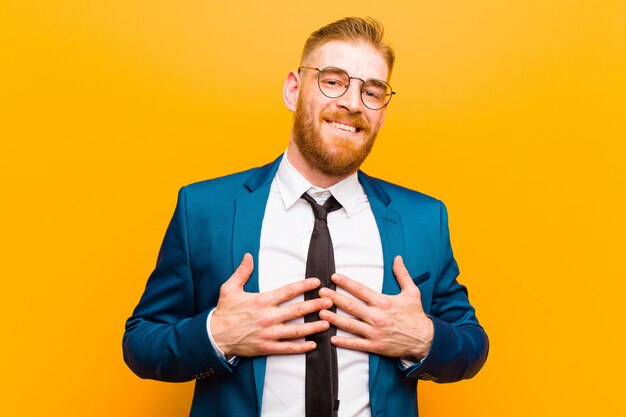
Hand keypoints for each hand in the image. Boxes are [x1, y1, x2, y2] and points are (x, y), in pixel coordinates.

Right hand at [210, 253, 332, 356]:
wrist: (214, 336)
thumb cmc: (224, 312)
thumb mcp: (229, 288)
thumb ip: (242, 272)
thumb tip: (248, 256)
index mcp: (262, 301)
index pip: (288, 291)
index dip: (304, 286)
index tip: (317, 282)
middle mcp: (268, 317)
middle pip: (297, 310)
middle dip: (315, 305)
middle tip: (330, 301)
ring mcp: (269, 333)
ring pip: (296, 330)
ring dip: (313, 326)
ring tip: (327, 322)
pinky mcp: (267, 347)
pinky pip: (288, 348)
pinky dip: (301, 347)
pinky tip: (313, 344)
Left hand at [318, 256, 433, 359]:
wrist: (425, 339)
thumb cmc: (416, 315)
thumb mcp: (412, 292)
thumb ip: (402, 274)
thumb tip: (397, 258)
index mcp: (383, 302)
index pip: (360, 289)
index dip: (345, 282)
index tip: (334, 277)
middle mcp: (377, 316)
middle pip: (350, 305)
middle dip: (334, 298)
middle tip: (321, 293)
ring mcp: (374, 332)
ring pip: (349, 324)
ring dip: (334, 318)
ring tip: (321, 312)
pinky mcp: (375, 345)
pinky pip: (356, 344)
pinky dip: (343, 342)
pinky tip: (332, 338)